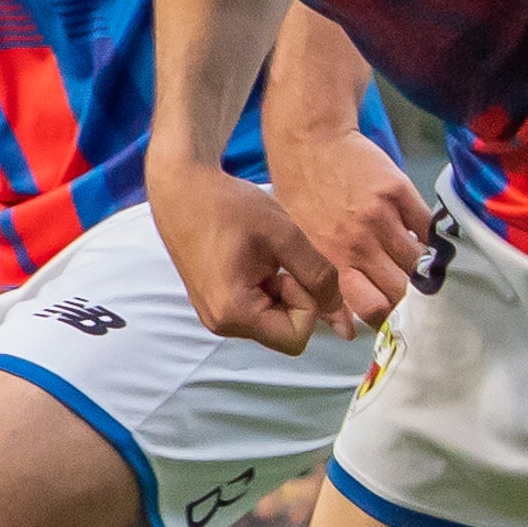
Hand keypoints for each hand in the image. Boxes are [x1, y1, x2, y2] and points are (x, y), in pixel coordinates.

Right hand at [151, 162, 343, 355]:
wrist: (184, 189)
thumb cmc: (230, 207)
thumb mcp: (285, 237)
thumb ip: (319, 277)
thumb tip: (343, 318)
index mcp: (234, 314)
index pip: (297, 338)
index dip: (307, 304)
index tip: (289, 269)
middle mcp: (220, 324)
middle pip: (284, 332)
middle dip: (294, 297)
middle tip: (277, 259)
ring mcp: (214, 316)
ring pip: (272, 320)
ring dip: (280, 291)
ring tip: (262, 256)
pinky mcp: (213, 305)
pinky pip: (255, 310)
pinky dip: (265, 288)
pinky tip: (252, 259)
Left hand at [273, 130, 433, 334]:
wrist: (309, 141)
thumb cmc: (300, 196)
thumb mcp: (300, 246)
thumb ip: (326, 291)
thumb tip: (347, 333)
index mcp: (332, 261)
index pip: (372, 307)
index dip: (389, 319)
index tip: (397, 321)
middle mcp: (358, 242)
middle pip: (401, 289)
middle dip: (412, 302)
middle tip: (420, 305)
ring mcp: (380, 216)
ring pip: (418, 261)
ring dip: (426, 272)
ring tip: (429, 278)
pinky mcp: (398, 191)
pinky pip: (427, 227)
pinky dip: (431, 240)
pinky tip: (430, 246)